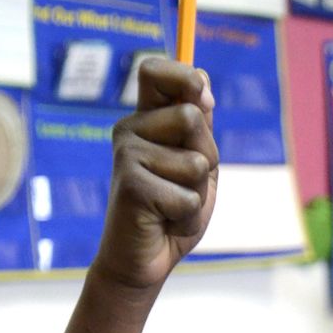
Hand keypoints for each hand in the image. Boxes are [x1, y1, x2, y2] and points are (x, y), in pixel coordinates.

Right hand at [94, 58, 217, 290]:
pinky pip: (188, 196)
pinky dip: (187, 216)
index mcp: (146, 119)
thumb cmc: (172, 213)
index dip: (184, 76)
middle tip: (185, 184)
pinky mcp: (130, 186)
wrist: (143, 263)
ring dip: (198, 192)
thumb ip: (200, 126)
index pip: (155, 70)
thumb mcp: (196, 165)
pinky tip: (164, 222)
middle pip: (192, 115)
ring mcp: (126, 155)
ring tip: (174, 207)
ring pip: (195, 161)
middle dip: (206, 156)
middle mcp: (130, 130)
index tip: (203, 100)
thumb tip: (203, 82)